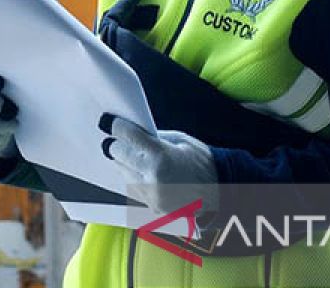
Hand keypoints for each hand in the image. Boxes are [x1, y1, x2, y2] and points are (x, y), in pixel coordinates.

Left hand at [99, 113, 218, 216]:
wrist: (222, 191)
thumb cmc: (202, 161)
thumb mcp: (179, 140)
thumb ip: (152, 136)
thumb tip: (130, 131)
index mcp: (159, 157)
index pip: (126, 136)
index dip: (115, 126)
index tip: (107, 121)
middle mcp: (151, 178)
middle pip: (116, 155)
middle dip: (118, 145)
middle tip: (121, 139)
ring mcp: (151, 196)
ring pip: (122, 172)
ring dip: (126, 163)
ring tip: (139, 157)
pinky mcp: (152, 207)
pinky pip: (133, 188)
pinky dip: (135, 178)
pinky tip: (146, 172)